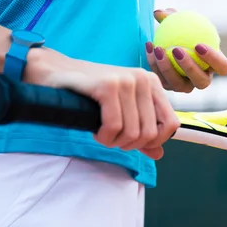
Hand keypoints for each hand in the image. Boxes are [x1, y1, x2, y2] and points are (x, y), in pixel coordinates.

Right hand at [25, 48, 179, 159]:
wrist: (55, 73)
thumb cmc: (89, 94)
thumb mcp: (122, 112)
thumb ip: (142, 132)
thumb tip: (159, 153)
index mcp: (152, 83)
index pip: (171, 124)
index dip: (154, 141)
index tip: (134, 142)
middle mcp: (143, 79)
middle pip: (151, 133)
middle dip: (129, 144)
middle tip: (112, 138)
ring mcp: (127, 80)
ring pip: (133, 132)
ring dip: (114, 142)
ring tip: (102, 133)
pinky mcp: (108, 85)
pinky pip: (114, 126)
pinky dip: (104, 136)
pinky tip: (96, 131)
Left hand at [145, 8, 226, 92]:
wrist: (170, 44)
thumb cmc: (184, 30)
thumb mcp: (182, 21)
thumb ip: (172, 16)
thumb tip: (158, 13)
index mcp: (215, 66)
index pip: (222, 67)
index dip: (214, 59)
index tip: (198, 44)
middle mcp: (202, 80)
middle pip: (201, 81)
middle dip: (189, 67)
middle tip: (176, 50)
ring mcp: (186, 86)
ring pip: (179, 84)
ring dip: (168, 68)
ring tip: (159, 49)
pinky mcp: (170, 87)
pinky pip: (162, 79)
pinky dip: (154, 63)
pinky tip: (149, 46)